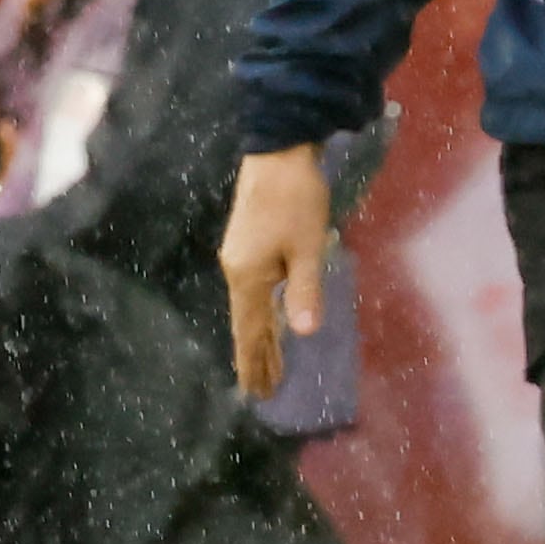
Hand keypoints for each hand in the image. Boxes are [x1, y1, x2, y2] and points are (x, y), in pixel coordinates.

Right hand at [221, 144, 332, 401]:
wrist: (277, 150)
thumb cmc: (296, 199)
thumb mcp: (308, 246)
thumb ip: (305, 290)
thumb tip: (304, 332)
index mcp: (249, 276)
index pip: (250, 331)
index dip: (255, 362)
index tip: (256, 393)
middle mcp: (237, 271)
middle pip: (247, 324)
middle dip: (257, 357)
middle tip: (263, 391)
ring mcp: (239, 257)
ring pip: (250, 308)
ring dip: (260, 337)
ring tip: (269, 365)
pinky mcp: (247, 245)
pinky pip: (253, 292)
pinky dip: (261, 314)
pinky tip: (269, 319)